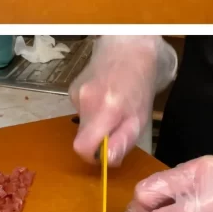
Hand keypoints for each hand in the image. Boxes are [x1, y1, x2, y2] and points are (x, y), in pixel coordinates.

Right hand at [68, 36, 176, 165]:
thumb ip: (123, 140)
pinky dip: (92, 109)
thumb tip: (107, 161)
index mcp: (104, 110)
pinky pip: (81, 110)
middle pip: (82, 136)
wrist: (128, 50)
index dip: (92, 157)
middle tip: (117, 125)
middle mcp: (85, 101)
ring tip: (113, 106)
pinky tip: (105, 96)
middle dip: (98, 138)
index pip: (82, 147)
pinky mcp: (72, 89)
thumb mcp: (140, 118)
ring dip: (97, 122)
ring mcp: (75, 94)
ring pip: (83, 123)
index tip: (104, 154)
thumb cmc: (140, 86)